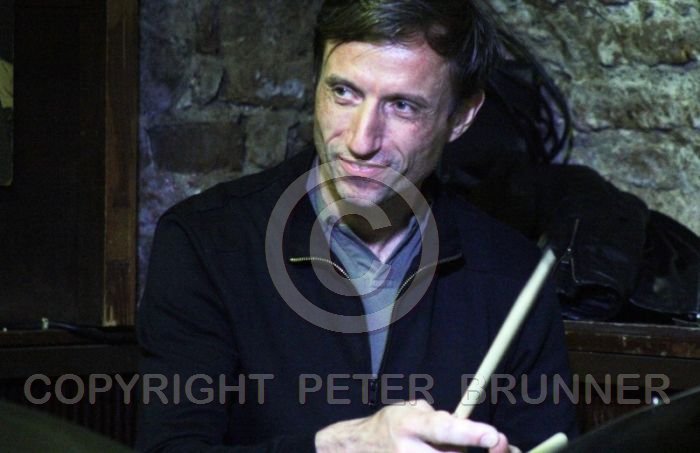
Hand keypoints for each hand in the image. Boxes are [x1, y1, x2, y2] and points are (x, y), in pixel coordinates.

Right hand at [315, 399, 510, 451]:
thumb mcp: (413, 412)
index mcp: (410, 425)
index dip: (469, 433)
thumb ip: (442, 422)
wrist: (358, 448)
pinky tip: (439, 450)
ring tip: (446, 446)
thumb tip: (478, 435)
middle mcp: (408, 451)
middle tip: (499, 443)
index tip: (494, 435)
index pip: (443, 430)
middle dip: (477, 448)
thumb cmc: (391, 425)